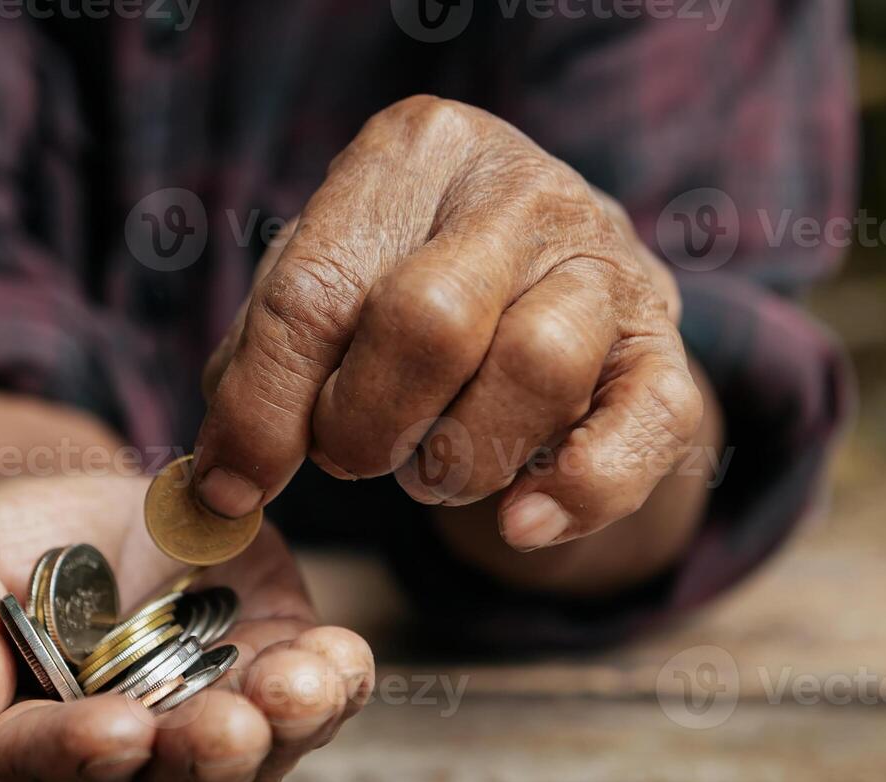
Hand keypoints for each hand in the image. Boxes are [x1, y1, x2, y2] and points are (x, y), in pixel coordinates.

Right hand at [0, 474, 372, 781]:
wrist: (83, 516)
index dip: (69, 759)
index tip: (115, 727)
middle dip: (196, 763)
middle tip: (228, 725)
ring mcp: (191, 747)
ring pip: (241, 770)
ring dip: (282, 731)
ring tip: (303, 681)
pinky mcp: (260, 698)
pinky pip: (306, 715)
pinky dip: (332, 688)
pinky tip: (342, 657)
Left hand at [198, 95, 703, 552]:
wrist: (541, 276)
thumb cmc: (402, 281)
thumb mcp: (320, 290)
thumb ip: (258, 368)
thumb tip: (222, 487)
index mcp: (414, 153)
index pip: (317, 290)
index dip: (266, 406)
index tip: (235, 485)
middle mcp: (519, 191)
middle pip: (428, 323)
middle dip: (367, 426)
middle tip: (353, 453)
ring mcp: (606, 262)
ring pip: (536, 369)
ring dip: (460, 459)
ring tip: (431, 467)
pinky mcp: (664, 344)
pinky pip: (646, 423)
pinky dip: (581, 491)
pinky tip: (523, 523)